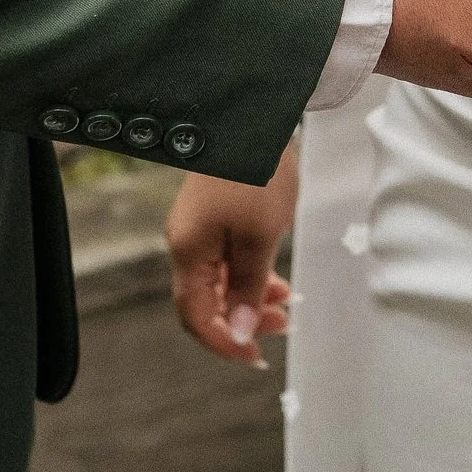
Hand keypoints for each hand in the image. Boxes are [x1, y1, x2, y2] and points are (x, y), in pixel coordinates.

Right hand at [169, 150, 297, 360]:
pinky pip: (225, 262)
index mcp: (189, 253)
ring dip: (249, 300)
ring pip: (218, 283)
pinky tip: (275, 279)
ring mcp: (198, 231)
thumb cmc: (255, 174)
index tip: (257, 356)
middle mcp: (186, 246)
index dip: (225, 343)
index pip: (197, 317)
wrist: (249, 115)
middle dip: (242, 322)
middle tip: (282, 326)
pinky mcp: (213, 218)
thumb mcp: (260, 237)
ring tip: (286, 304)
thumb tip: (241, 332)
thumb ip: (249, 287)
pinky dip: (249, 276)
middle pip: (206, 303)